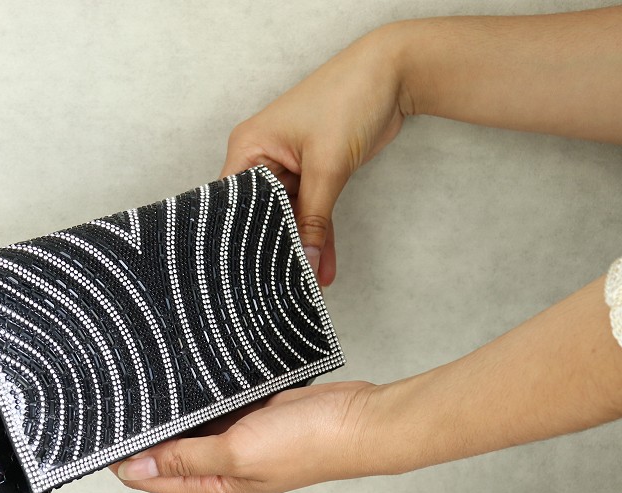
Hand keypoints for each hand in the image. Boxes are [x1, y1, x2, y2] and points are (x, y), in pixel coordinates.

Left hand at [109, 381, 380, 492]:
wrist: (359, 419)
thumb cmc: (308, 445)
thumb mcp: (236, 454)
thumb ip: (184, 459)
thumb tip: (134, 468)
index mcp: (213, 487)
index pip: (150, 477)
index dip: (122, 457)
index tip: (100, 431)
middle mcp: (221, 466)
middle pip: (166, 450)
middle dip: (144, 430)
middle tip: (116, 398)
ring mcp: (237, 439)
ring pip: (189, 424)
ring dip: (171, 410)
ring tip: (143, 381)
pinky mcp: (251, 414)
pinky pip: (214, 403)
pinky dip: (198, 393)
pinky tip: (182, 374)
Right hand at [222, 24, 409, 285]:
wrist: (393, 76)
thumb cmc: (347, 99)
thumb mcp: (327, 165)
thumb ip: (315, 219)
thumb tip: (306, 262)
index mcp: (249, 148)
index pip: (234, 202)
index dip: (239, 238)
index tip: (248, 272)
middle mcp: (262, 157)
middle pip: (261, 213)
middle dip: (275, 247)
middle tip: (282, 282)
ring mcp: (288, 166)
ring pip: (290, 216)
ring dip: (304, 245)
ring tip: (310, 282)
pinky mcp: (312, 172)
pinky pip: (312, 211)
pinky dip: (320, 234)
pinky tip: (325, 265)